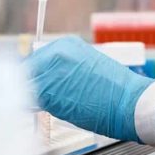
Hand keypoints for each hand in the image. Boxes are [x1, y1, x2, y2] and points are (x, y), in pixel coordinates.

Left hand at [25, 36, 152, 141]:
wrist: (128, 100)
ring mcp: (50, 71)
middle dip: (30, 85)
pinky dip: (37, 107)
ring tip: (54, 104)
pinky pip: (32, 101)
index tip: (36, 85)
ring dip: (33, 97)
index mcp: (66, 44)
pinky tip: (55, 109)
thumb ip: (63, 68)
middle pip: (27, 71)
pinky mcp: (48, 92)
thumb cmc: (113, 88)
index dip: (35, 75)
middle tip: (40, 98)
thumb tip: (45, 78)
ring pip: (27, 86)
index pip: (36, 59)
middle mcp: (55, 53)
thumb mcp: (87, 66)